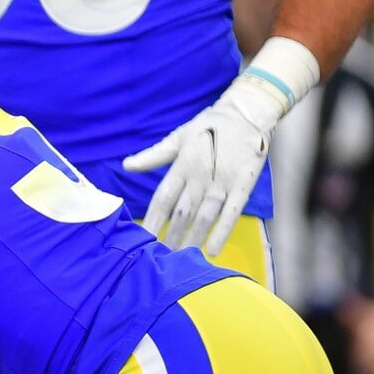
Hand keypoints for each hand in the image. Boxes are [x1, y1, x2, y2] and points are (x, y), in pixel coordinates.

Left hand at [123, 92, 277, 255]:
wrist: (246, 114)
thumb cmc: (209, 126)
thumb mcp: (178, 137)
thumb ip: (154, 156)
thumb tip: (126, 166)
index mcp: (182, 166)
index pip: (162, 199)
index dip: (152, 220)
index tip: (142, 239)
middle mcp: (200, 176)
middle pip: (181, 213)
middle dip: (170, 237)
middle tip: (160, 259)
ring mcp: (222, 181)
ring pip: (203, 216)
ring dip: (191, 239)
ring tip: (181, 259)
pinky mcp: (244, 184)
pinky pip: (232, 212)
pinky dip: (222, 232)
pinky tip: (212, 250)